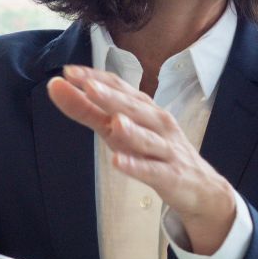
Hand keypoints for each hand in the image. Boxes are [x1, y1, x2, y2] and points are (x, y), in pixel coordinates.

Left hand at [47, 65, 236, 253]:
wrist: (200, 186)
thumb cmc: (154, 153)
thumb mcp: (118, 131)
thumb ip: (88, 111)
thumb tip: (57, 86)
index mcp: (144, 109)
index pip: (120, 88)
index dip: (96, 79)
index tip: (69, 72)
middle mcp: (157, 124)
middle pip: (134, 108)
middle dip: (112, 97)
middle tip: (88, 86)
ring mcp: (166, 149)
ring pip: (147, 138)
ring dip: (131, 130)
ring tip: (114, 122)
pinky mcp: (171, 175)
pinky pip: (153, 171)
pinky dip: (137, 166)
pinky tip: (119, 162)